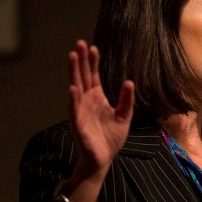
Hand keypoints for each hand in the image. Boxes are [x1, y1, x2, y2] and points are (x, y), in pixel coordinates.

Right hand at [68, 40, 134, 179]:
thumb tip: (129, 82)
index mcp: (97, 97)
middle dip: (81, 61)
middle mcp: (87, 101)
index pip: (93, 75)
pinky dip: (73, 99)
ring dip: (73, 73)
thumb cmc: (112, 137)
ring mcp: (81, 110)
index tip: (92, 47)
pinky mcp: (78, 123)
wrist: (104, 158)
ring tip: (72, 57)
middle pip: (82, 76)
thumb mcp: (124, 116)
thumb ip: (127, 100)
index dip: (93, 62)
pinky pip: (74, 110)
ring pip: (76, 88)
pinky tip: (73, 88)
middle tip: (79, 43)